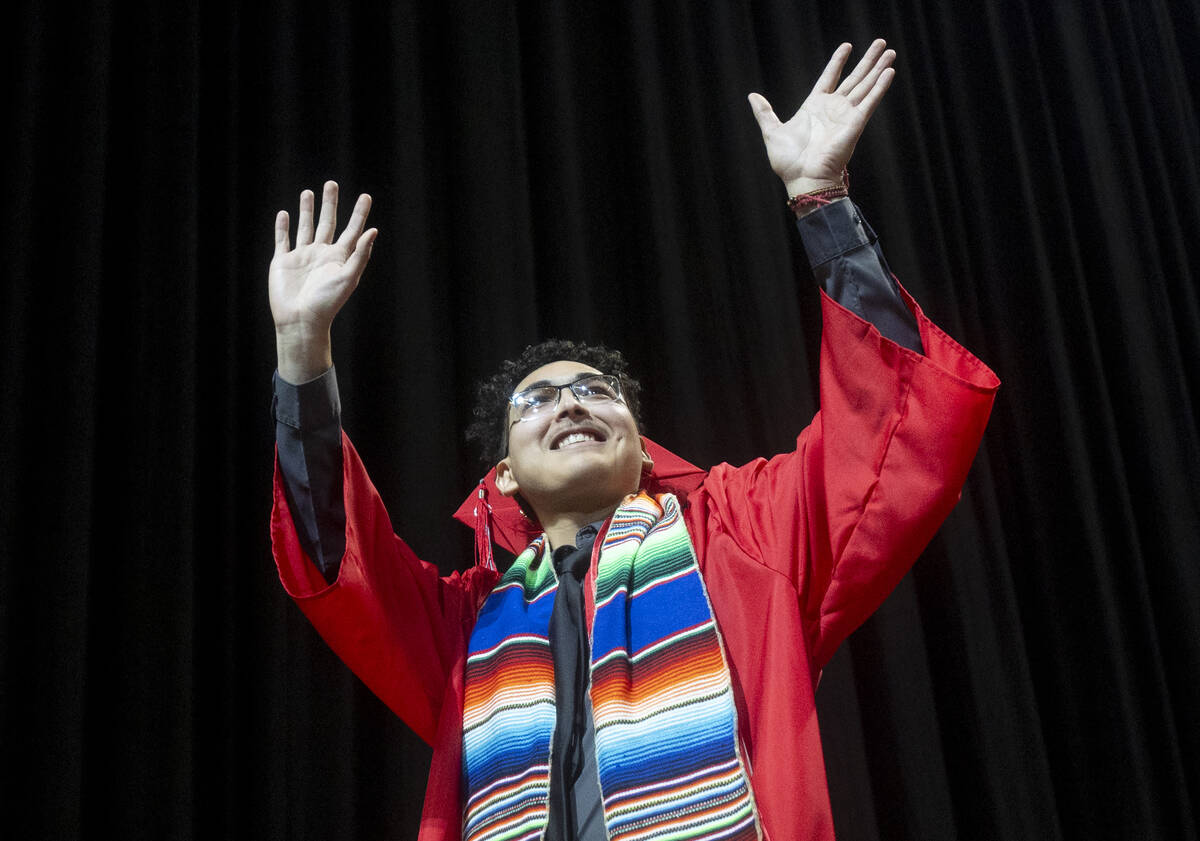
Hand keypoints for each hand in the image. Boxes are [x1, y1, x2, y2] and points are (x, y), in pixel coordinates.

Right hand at [269, 181, 376, 381]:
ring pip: (305, 227)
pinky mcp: (283, 262)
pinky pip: (283, 240)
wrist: (300, 321)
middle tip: (331, 184)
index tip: (365, 196)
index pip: (352, 230)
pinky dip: (283, 227)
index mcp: (339, 258)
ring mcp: (302, 257)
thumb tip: (373, 230)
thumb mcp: (348, 277)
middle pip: (327, 223)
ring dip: (306, 210)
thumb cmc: (327, 302)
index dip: (359, 213)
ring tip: (308, 192)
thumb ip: (360, 253)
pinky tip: (285, 214)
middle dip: (330, 204)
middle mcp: (321, 254)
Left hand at [749, 39, 895, 196]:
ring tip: (890, 51)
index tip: (847, 46)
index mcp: (814, 107)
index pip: (829, 77)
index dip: (838, 61)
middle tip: (881, 43)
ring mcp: (846, 115)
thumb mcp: (772, 131)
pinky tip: (889, 72)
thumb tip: (752, 96)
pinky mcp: (855, 124)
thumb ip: (764, 113)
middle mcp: (833, 109)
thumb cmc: (788, 162)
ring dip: (879, 68)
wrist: (803, 179)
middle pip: (854, 78)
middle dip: (868, 61)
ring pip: (866, 86)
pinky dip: (880, 87)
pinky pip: (870, 102)